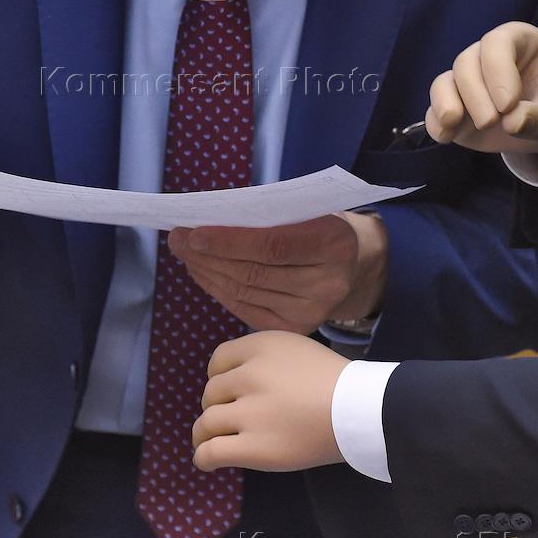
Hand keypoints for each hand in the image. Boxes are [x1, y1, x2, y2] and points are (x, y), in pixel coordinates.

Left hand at [166, 212, 387, 334]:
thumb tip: (209, 217)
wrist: (359, 266)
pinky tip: (203, 273)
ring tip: (185, 254)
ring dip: (208, 272)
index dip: (228, 241)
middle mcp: (326, 283)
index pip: (271, 245)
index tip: (193, 232)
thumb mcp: (308, 210)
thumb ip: (268, 215)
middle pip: (253, 272)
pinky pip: (246, 309)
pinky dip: (219, 290)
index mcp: (333, 243)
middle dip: (208, 255)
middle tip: (178, 239)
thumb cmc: (323, 226)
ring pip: (245, 292)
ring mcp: (312, 312)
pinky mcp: (296, 328)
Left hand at [193, 331, 346, 471]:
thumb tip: (232, 379)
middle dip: (216, 406)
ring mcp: (249, 412)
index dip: (219, 378)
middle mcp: (249, 375)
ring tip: (210, 442)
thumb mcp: (295, 349)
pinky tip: (207, 461)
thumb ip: (263, 358)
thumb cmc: (335, 381)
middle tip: (231, 419)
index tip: (228, 392)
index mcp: (259, 347)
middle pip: (211, 392)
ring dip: (205, 434)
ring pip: (207, 423)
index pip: (218, 360)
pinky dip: (203, 457)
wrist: (359, 410)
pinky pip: (211, 452)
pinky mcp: (254, 447)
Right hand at [425, 22, 537, 159]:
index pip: (497, 43)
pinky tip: (447, 137)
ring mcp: (466, 80)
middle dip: (475, 95)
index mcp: (517, 41)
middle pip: (466, 63)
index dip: (498, 71)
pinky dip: (436, 123)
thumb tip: (513, 123)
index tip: (509, 105)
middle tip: (491, 122)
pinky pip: (435, 108)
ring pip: (444, 82)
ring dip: (447, 104)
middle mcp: (485, 54)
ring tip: (455, 124)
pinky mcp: (453, 104)